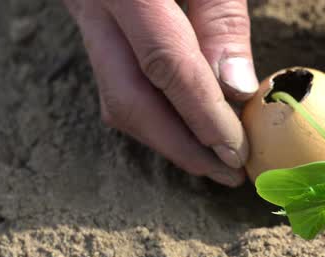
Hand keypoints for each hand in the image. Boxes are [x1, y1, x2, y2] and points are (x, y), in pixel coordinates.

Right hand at [62, 0, 258, 186]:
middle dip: (183, 147)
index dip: (203, 116)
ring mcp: (88, 24)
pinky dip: (158, 119)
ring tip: (214, 162)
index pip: (167, 66)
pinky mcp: (97, 34)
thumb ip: (221, 18)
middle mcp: (94, 11)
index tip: (237, 151)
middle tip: (226, 173)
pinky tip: (189, 132)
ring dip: (170, 141)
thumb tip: (237, 89)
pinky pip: (120, 90)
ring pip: (121, 103)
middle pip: (132, 101)